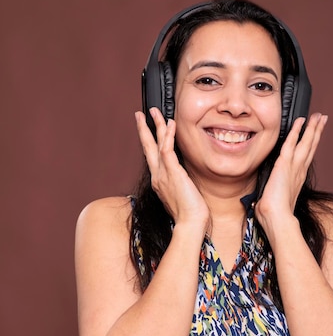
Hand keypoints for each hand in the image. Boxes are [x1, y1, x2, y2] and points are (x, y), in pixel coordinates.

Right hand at [135, 108, 209, 228]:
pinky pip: (167, 149)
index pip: (152, 157)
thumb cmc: (189, 215)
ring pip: (156, 144)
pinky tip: (169, 124)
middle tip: (140, 114)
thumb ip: (179, 185)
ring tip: (154, 112)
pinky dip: (168, 135)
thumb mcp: (181, 196)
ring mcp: (163, 174)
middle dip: (144, 129)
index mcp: (159, 182)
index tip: (149, 133)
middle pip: (147, 147)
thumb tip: (183, 180)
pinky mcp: (173, 173)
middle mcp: (157, 176)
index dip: (150, 143)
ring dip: (155, 126)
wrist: (190, 224)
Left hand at [255, 113, 327, 228]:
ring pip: (306, 142)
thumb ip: (269, 198)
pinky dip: (296, 131)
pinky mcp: (285, 164)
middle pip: (311, 147)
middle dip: (316, 132)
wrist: (277, 218)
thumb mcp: (272, 202)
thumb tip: (259, 203)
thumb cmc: (274, 215)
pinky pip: (291, 142)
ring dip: (312, 128)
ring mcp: (294, 167)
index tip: (314, 136)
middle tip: (322, 119)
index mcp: (297, 179)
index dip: (311, 145)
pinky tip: (301, 120)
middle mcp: (299, 171)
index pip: (305, 157)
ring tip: (319, 116)